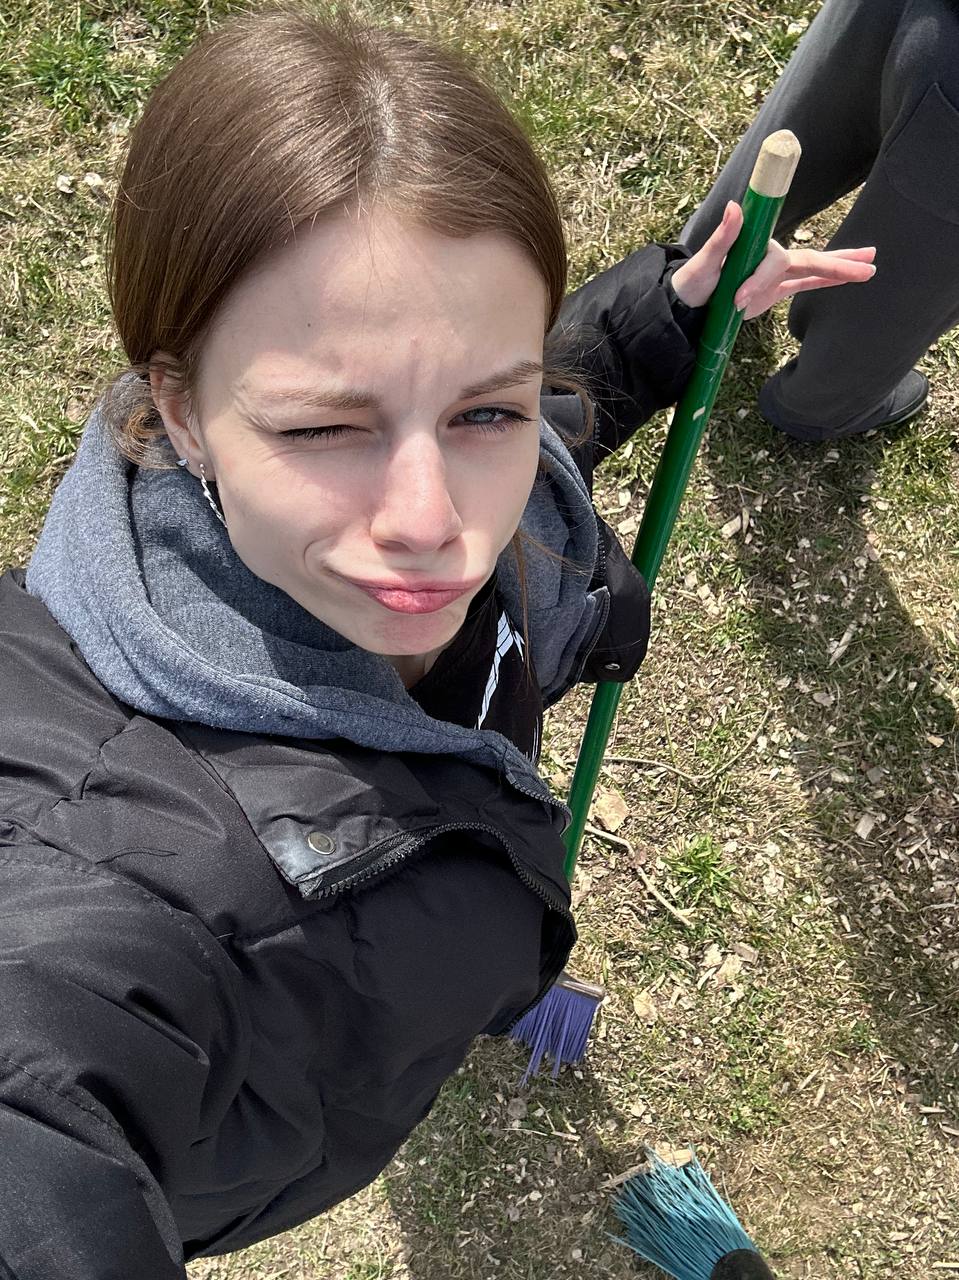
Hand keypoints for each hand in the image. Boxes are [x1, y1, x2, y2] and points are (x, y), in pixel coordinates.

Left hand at [670, 200, 876, 319]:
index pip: (775, 262)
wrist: (687, 303)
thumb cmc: (692, 282)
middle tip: (870, 258)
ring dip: (841, 268)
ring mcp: (774, 275)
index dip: (761, 280)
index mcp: (757, 248)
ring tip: (871, 267)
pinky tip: (847, 281)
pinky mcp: (773, 290)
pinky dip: (825, 282)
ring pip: (815, 268)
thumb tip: (735, 206)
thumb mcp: (702, 263)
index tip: (738, 301)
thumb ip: (722, 237)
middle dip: (838, 261)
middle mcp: (770, 258)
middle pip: (811, 256)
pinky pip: (805, 284)